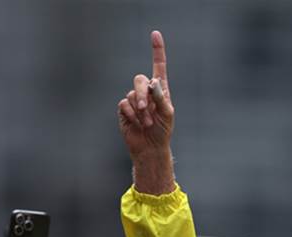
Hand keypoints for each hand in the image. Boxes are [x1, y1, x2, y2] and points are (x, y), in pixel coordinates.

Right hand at [117, 31, 173, 158]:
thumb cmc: (163, 131)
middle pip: (139, 79)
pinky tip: (137, 123)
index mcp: (160, 91)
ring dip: (140, 110)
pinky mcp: (124, 108)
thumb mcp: (167, 114)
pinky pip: (124, 104)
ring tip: (147, 122)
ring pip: (131, 93)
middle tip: (146, 108)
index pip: (158, 67)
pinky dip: (131, 114)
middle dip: (141, 93)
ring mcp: (134, 99)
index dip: (157, 50)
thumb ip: (161, 98)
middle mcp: (146, 92)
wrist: (150, 147)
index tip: (155, 34)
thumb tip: (154, 82)